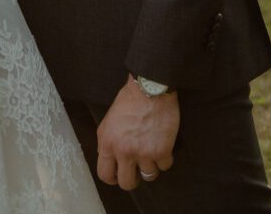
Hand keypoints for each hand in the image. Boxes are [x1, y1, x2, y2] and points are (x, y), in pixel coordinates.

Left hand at [96, 75, 179, 190]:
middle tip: (137, 168)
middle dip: (133, 178)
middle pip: (127, 183)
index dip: (112, 177)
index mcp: (108, 143)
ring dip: (151, 166)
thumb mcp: (109, 120)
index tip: (119, 175)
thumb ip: (106, 141)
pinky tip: (162, 143)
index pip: (105, 175)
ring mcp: (144, 153)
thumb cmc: (130, 100)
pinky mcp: (162, 151)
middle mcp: (124, 151)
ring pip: (149, 176)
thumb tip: (106, 157)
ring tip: (151, 150)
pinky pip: (165, 166)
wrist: (150, 88)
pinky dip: (165, 157)